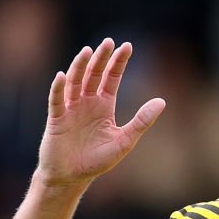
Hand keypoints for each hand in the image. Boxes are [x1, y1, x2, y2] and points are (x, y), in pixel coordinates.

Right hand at [38, 38, 165, 186]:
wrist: (72, 176)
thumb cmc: (97, 160)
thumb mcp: (125, 140)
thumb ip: (141, 121)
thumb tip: (162, 101)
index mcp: (103, 105)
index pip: (111, 78)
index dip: (118, 62)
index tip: (127, 46)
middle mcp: (86, 102)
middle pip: (93, 74)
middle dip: (101, 58)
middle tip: (109, 41)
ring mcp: (70, 108)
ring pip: (75, 82)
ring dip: (80, 66)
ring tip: (88, 51)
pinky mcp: (56, 119)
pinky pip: (57, 100)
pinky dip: (59, 88)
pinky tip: (62, 76)